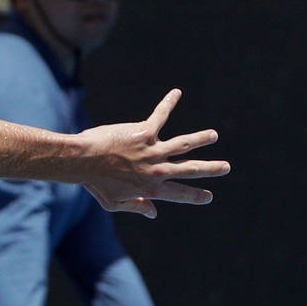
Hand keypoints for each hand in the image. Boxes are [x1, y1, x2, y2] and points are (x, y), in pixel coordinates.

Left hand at [75, 90, 228, 218]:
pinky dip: (169, 102)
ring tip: (213, 135)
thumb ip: (136, 207)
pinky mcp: (144, 133)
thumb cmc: (94, 183)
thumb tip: (153, 213)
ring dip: (201, 139)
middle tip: (225, 167)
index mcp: (151, 188)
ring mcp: (153, 151)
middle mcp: (156, 171)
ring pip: (185, 144)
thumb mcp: (113, 203)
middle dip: (210, 169)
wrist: (81, 161)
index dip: (195, 196)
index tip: (208, 197)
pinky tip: (176, 92)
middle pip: (190, 169)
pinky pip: (161, 115)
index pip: (180, 194)